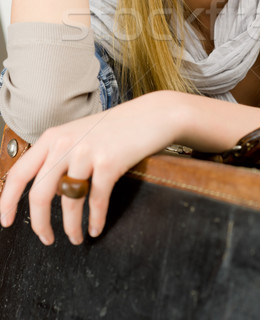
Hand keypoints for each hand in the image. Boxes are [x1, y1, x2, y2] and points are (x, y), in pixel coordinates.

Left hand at [0, 92, 181, 245]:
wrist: (150, 115)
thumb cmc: (116, 128)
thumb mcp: (78, 134)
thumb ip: (58, 155)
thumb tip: (43, 191)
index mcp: (52, 137)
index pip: (19, 173)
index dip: (7, 201)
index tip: (6, 220)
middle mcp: (65, 143)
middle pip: (40, 194)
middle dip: (39, 224)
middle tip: (46, 239)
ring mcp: (86, 152)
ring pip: (69, 202)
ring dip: (71, 227)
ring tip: (75, 238)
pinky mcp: (108, 162)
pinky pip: (96, 201)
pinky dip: (95, 220)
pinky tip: (96, 228)